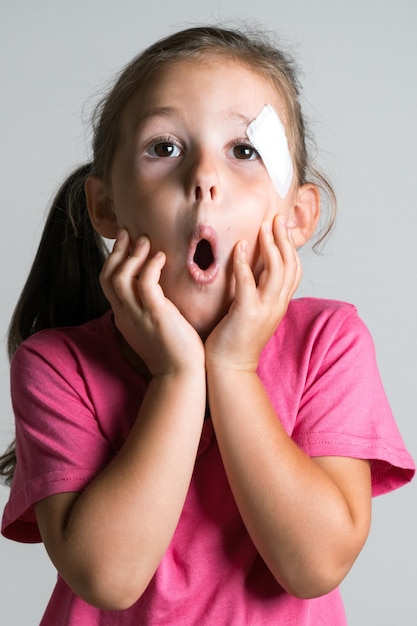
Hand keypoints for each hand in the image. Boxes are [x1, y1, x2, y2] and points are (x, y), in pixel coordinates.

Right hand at [100, 230, 204, 376]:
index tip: (125, 245)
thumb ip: (150, 310)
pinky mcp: (155, 315)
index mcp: (124, 318)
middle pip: (108, 277)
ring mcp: (138, 316)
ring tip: (145, 240)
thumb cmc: (175, 353)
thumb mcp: (154, 328)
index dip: (113, 261)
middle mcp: (126, 315)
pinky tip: (161, 257)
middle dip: (116, 252)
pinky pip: (145, 284)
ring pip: (120, 278)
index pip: (108, 284)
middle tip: (128, 233)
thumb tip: (159, 295)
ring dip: (132, 256)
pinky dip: (150, 267)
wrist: (181, 375)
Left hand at [205, 215, 301, 371]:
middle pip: (289, 265)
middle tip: (276, 218)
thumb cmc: (236, 339)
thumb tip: (252, 273)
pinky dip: (244, 262)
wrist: (230, 369)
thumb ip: (257, 293)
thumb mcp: (254, 313)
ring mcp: (265, 309)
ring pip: (276, 270)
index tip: (282, 228)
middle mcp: (277, 305)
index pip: (294, 271)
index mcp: (279, 304)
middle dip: (284, 239)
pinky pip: (248, 282)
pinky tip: (239, 246)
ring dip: (271, 245)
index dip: (290, 248)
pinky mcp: (247, 313)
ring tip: (264, 226)